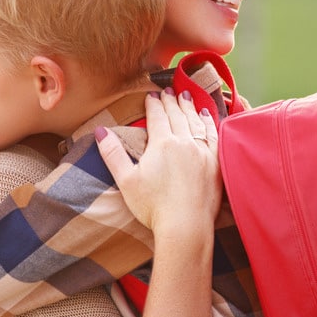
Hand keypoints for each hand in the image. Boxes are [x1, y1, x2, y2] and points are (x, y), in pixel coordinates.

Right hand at [96, 90, 221, 232]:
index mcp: (161, 143)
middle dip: (171, 101)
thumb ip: (113, 153)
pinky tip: (206, 116)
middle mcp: (184, 142)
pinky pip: (213, 135)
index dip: (153, 104)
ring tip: (186, 96)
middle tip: (168, 91)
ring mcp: (202, 151)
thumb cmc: (153, 206)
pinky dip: (209, 122)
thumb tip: (100, 131)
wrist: (185, 225)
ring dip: (189, 107)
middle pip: (177, 115)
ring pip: (195, 121)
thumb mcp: (126, 180)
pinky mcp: (216, 162)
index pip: (157, 116)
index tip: (152, 95)